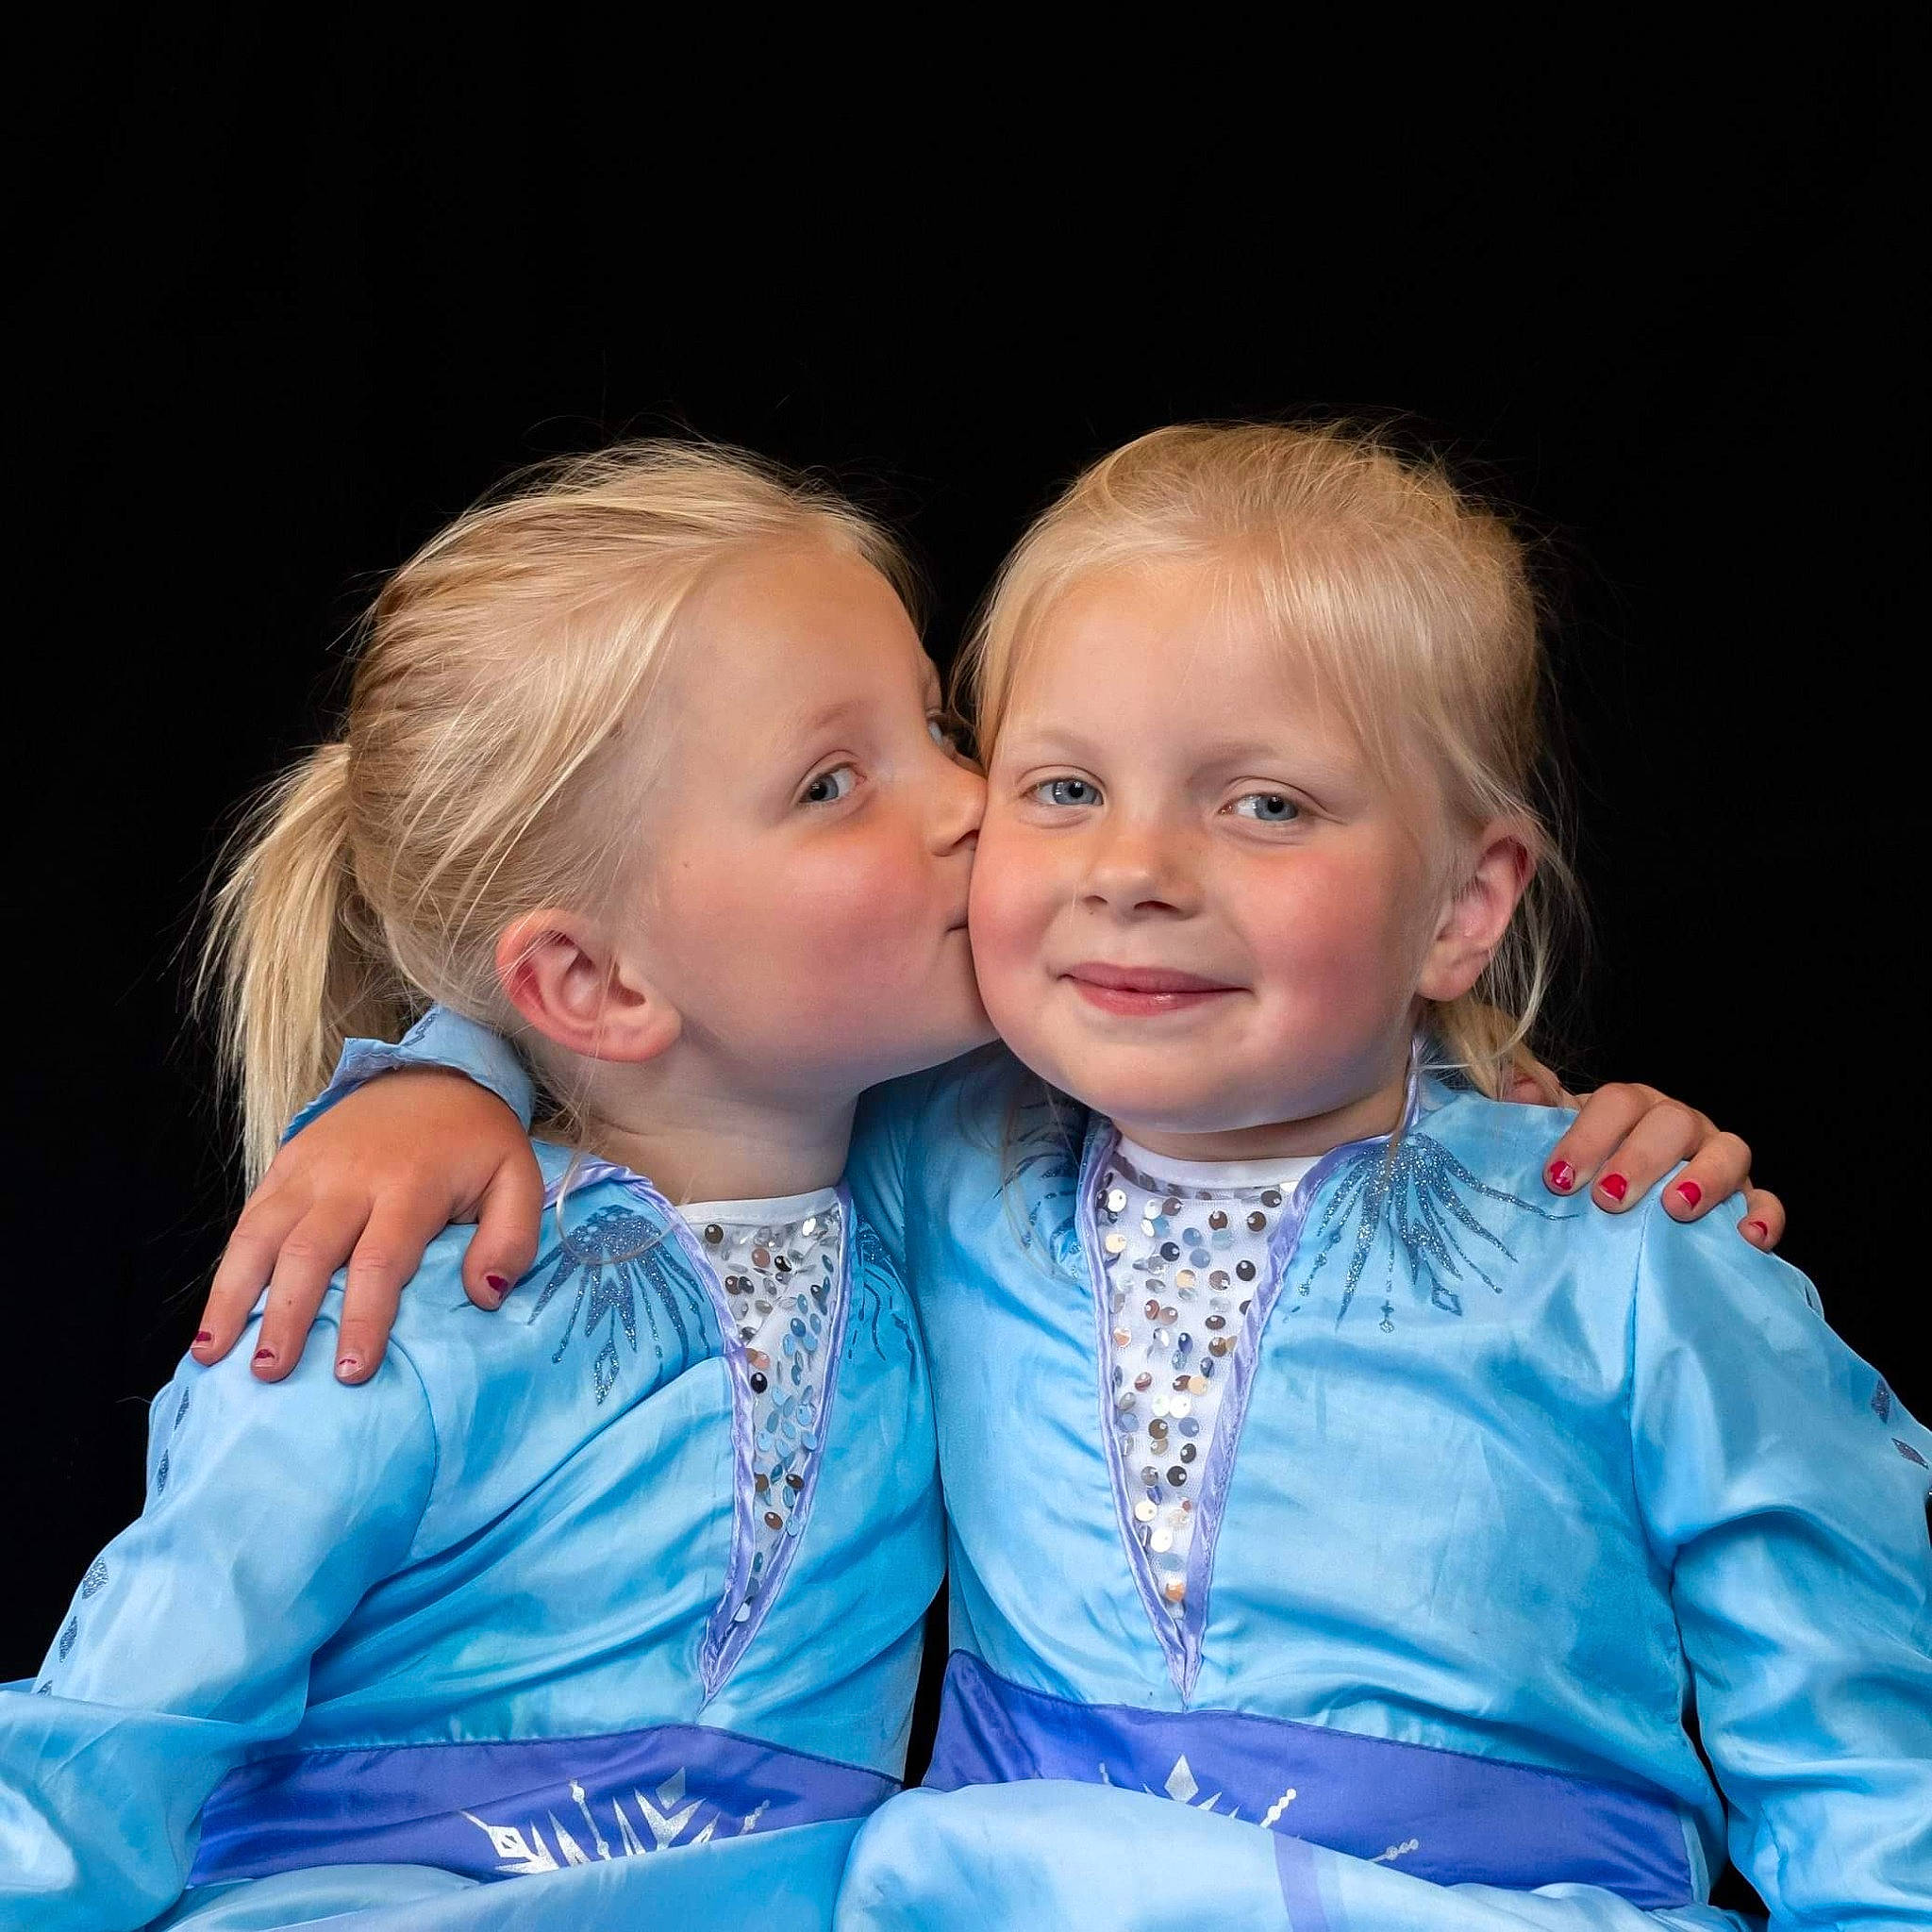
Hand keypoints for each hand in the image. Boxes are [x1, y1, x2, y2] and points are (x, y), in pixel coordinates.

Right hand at [194, 1070, 543, 1383]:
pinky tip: (214, 1314)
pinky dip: (227, 1266)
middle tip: (271, 1373)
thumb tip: (485, 1295)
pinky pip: (249, 1217)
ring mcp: (310, 1169)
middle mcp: (350, 1179)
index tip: (351, 1371)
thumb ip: (511, 1238)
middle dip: (286, 1317)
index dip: (363, 1319)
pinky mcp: (286, 1163)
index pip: (380, 1262)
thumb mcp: (518, 1178)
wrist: (433, 1073)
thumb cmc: (475, 1143)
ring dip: (233, 1295)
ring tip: (213, 1354)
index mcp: (410, 1186)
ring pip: (260, 1235)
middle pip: (308, 1254)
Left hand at [1505, 1061, 1783, 1249]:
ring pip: (1728, 1152)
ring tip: (1676, 1209)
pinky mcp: (1748, 1199)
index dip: (1588, 1136)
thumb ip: (1533, 1114)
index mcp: (1632, 1106)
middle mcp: (1679, 1124)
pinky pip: (1767, 1201)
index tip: (1559, 1178)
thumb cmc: (1587, 1169)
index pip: (1616, 1102)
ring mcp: (1718, 1158)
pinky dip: (1763, 1216)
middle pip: (1672, 1123)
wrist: (1623, 1205)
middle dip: (1641, 1159)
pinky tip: (1746, 1238)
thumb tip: (1516, 1086)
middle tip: (1609, 1199)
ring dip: (1705, 1179)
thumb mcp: (1554, 1141)